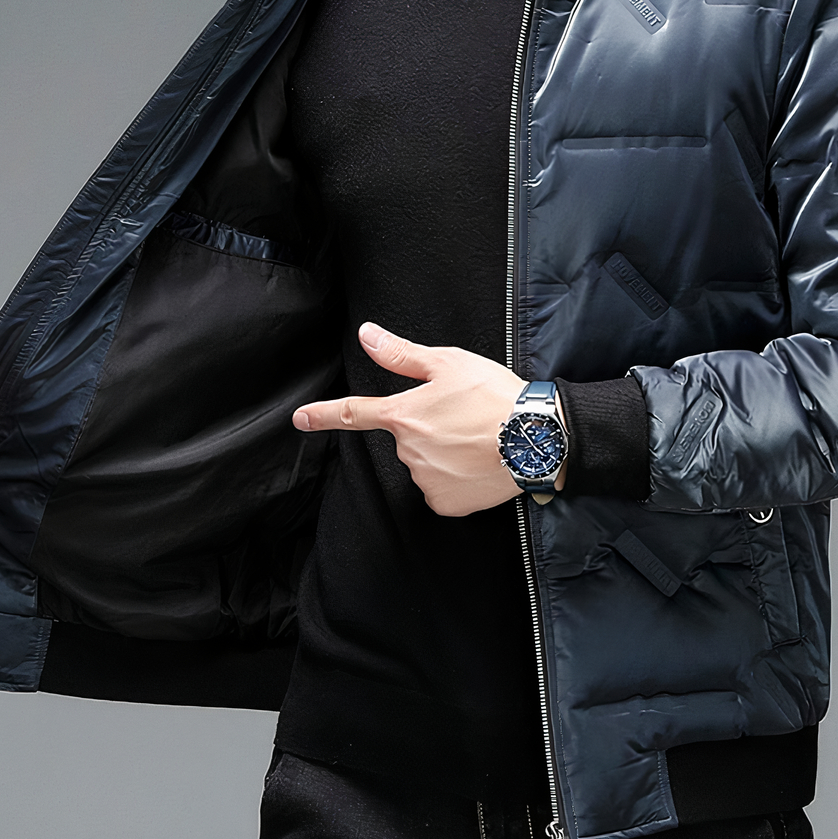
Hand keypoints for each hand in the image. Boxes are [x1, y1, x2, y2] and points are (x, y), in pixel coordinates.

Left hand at [292, 322, 544, 517]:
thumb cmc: (495, 396)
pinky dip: (456, 478)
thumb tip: (366, 335)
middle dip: (428, 428)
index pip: (352, 414)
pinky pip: (442, 488)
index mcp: (404, 415)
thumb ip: (402, 354)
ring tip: (478, 439)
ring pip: (426, 463)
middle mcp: (409, 451)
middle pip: (407, 439)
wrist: (537, 438)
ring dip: (444, 453)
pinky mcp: (446, 503)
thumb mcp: (449, 363)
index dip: (322, 415)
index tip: (300, 419)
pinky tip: (478, 464)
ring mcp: (426, 480)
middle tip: (464, 417)